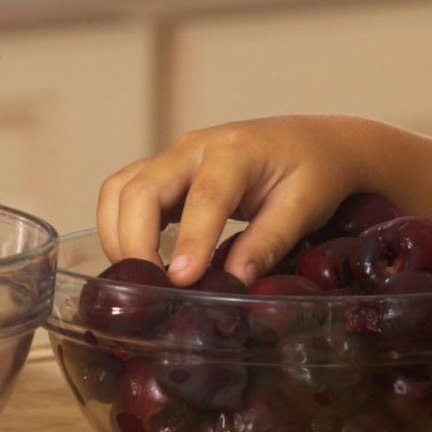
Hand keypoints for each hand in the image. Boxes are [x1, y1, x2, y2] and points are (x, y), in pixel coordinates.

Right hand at [96, 115, 378, 286]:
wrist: (315, 142)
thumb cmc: (315, 171)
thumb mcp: (304, 207)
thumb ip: (268, 242)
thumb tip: (234, 281)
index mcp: (237, 151)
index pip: (204, 196)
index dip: (190, 240)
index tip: (182, 280)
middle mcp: (195, 148)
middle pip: (141, 189)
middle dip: (134, 241)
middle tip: (152, 289)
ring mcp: (173, 158)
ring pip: (120, 189)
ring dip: (117, 234)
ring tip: (138, 277)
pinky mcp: (163, 173)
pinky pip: (123, 194)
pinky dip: (119, 227)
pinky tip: (139, 259)